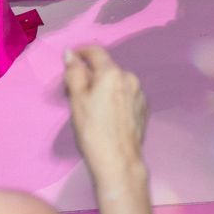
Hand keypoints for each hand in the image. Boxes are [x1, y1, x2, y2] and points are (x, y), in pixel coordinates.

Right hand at [64, 45, 150, 179]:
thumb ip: (74, 73)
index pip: (96, 52)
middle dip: (91, 74)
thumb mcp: (77, 100)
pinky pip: (126, 95)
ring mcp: (140, 93)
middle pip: (106, 68)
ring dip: (104, 86)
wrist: (118, 161)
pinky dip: (115, 98)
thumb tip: (70, 54)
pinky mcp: (143, 108)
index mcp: (113, 73)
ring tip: (92, 106)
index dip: (81, 52)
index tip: (71, 59)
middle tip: (75, 91)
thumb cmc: (93, 130)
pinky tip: (107, 115)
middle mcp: (130, 78)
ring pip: (117, 82)